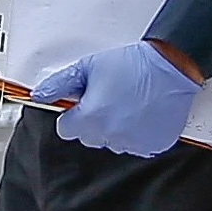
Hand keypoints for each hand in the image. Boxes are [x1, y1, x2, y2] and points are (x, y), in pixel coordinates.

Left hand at [39, 40, 200, 159]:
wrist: (171, 66)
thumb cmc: (131, 64)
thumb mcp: (88, 67)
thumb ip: (59, 84)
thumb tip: (40, 95)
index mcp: (90, 118)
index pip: (66, 129)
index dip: (72, 115)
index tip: (82, 105)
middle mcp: (110, 135)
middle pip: (89, 137)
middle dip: (94, 121)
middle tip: (109, 99)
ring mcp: (133, 143)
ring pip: (113, 142)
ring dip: (116, 128)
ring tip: (129, 104)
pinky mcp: (153, 146)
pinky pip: (136, 146)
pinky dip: (138, 133)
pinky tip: (143, 113)